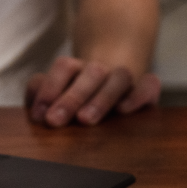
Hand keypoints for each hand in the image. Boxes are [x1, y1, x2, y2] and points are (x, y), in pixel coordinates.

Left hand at [25, 56, 160, 126]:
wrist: (113, 85)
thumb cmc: (80, 97)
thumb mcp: (58, 93)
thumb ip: (43, 93)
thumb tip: (36, 107)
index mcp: (79, 69)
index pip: (65, 67)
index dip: (50, 88)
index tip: (39, 115)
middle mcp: (104, 70)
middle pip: (92, 72)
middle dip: (72, 97)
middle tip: (55, 120)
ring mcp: (127, 79)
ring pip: (120, 77)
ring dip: (102, 98)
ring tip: (85, 120)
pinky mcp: (148, 89)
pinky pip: (150, 84)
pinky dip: (138, 95)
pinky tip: (123, 111)